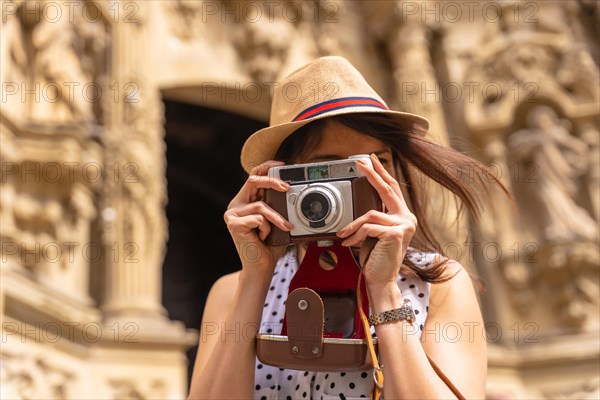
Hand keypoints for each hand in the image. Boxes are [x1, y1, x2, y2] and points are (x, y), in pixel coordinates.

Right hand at [224, 161, 292, 275]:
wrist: (261, 267)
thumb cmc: (270, 245)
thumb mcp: (277, 220)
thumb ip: (279, 205)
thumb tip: (293, 190)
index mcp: (245, 201)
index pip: (253, 177)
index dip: (266, 167)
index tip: (281, 165)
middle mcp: (236, 205)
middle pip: (253, 181)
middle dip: (272, 181)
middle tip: (287, 187)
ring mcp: (232, 214)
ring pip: (260, 205)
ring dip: (276, 217)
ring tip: (285, 227)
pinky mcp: (233, 224)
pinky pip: (258, 218)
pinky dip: (266, 228)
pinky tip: (263, 237)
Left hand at [336, 154, 416, 288]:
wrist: (380, 280)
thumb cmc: (376, 259)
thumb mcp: (373, 234)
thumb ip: (372, 219)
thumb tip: (360, 206)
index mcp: (403, 217)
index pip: (392, 189)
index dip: (382, 173)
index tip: (372, 160)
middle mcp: (407, 219)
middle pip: (387, 189)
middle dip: (372, 174)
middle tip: (360, 163)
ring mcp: (404, 226)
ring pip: (370, 214)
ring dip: (353, 226)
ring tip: (344, 235)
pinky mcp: (396, 234)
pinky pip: (368, 227)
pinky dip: (356, 235)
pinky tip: (351, 243)